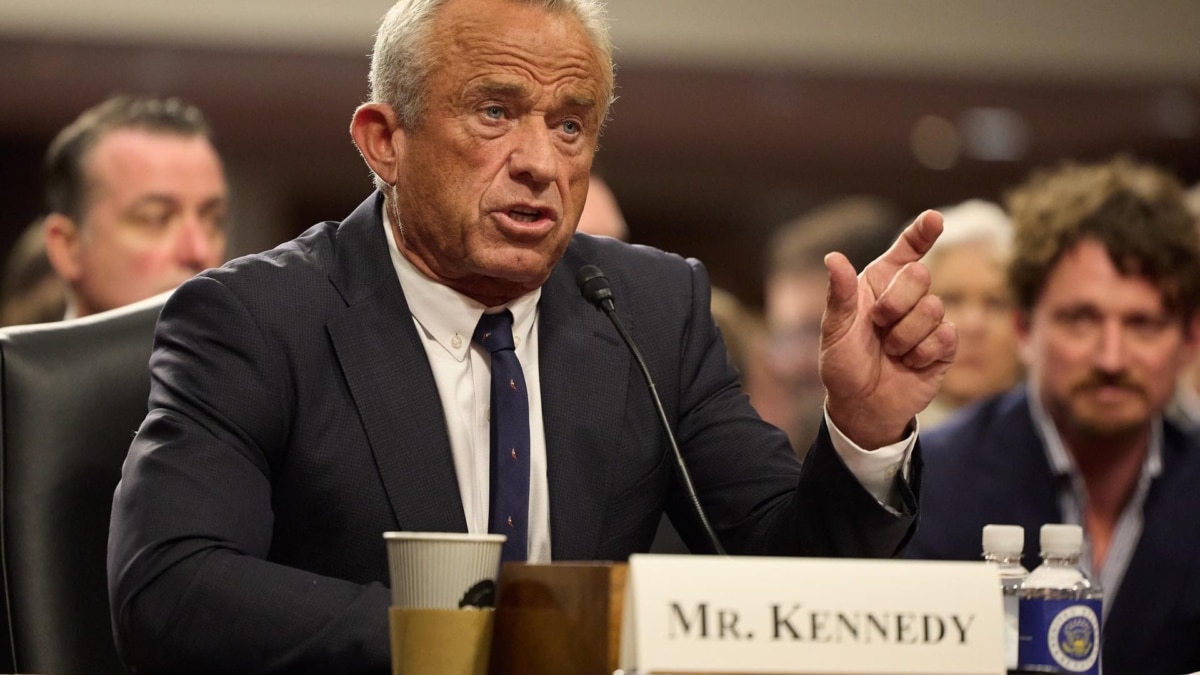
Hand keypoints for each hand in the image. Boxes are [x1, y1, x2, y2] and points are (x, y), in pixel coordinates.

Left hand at [819, 210, 956, 448]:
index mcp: (879, 284)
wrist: (861, 405)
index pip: (906, 250)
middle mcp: (907, 297)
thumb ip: (839, 294)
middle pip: (921, 275)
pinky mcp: (944, 346)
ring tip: (891, 351)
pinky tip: (909, 363)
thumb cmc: (844, 364)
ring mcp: (929, 320)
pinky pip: (945, 336)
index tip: (933, 219)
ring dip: (905, 336)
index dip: (921, 233)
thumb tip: (833, 258)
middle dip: (896, 303)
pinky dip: (921, 353)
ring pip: (933, 309)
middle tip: (879, 325)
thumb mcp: (835, 330)